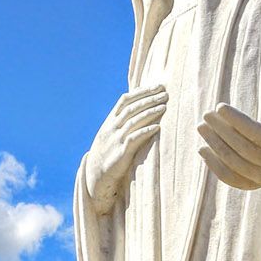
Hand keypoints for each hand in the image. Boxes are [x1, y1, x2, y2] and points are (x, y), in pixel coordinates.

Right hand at [86, 84, 166, 211]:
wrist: (95, 174)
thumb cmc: (109, 152)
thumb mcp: (111, 134)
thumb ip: (123, 121)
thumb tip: (141, 107)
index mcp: (110, 121)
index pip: (125, 100)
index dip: (141, 92)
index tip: (157, 86)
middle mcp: (111, 128)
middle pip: (131, 108)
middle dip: (149, 99)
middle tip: (165, 93)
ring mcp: (115, 140)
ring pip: (133, 121)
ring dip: (150, 112)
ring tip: (164, 107)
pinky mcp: (120, 153)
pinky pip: (134, 139)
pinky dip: (146, 132)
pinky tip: (158, 127)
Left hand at [197, 94, 260, 190]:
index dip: (239, 121)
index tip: (220, 106)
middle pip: (246, 151)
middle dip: (223, 132)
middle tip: (206, 115)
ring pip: (237, 166)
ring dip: (215, 147)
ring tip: (201, 127)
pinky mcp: (255, 186)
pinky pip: (232, 179)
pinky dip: (215, 166)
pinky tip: (202, 149)